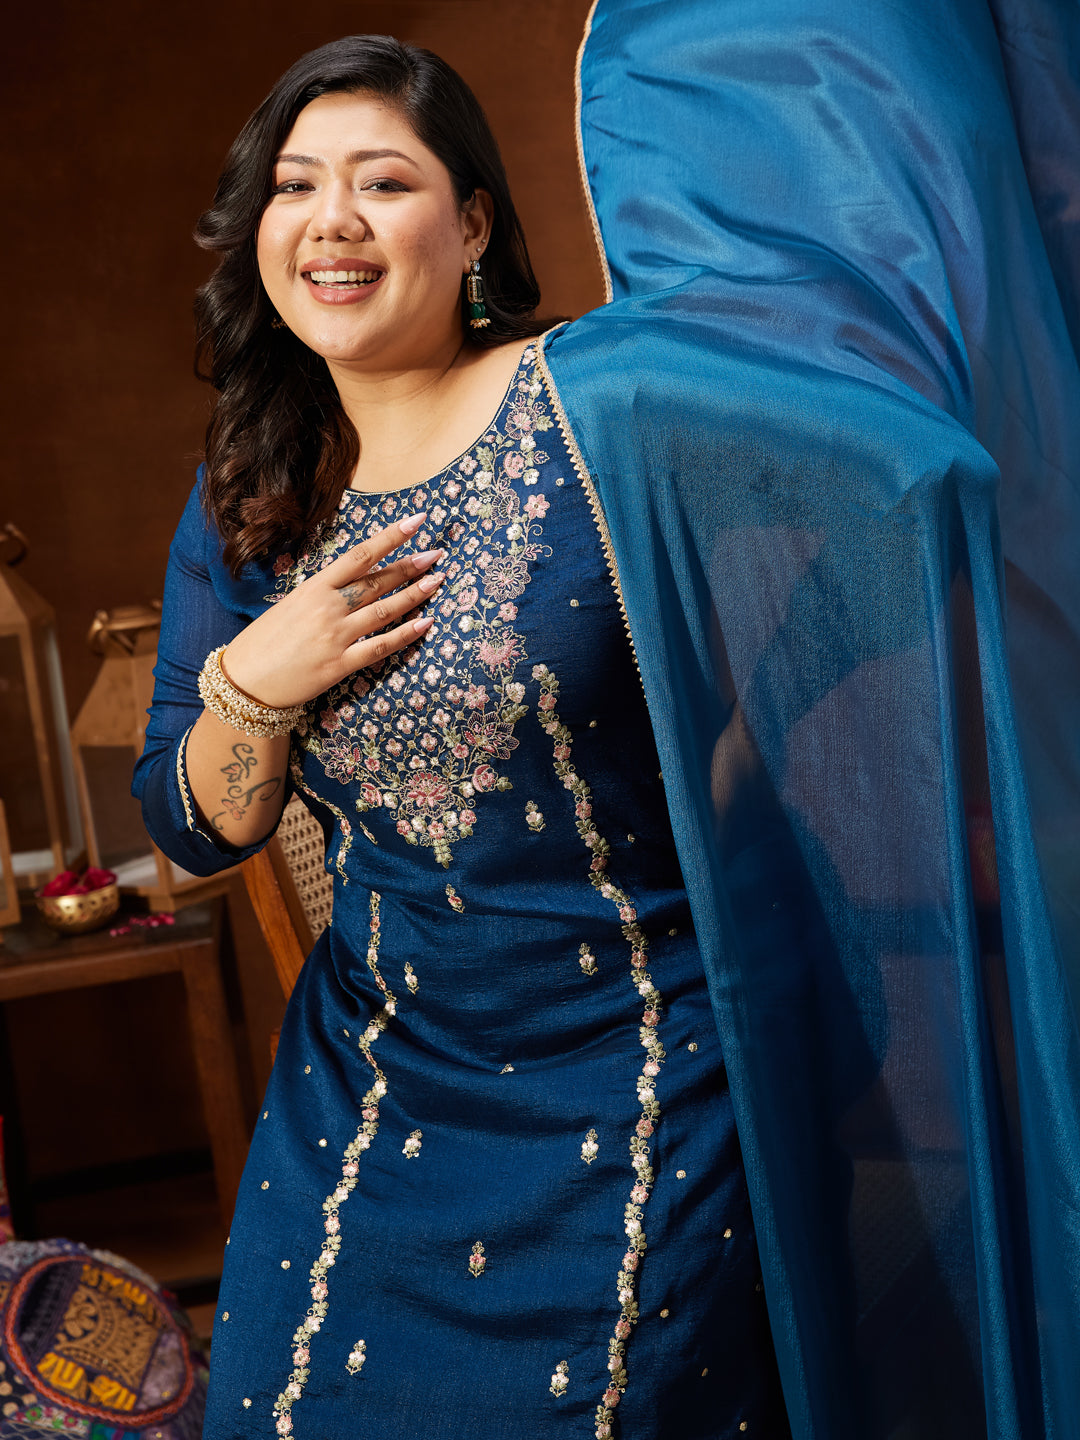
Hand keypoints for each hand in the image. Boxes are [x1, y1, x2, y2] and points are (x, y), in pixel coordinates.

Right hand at [222, 511, 443, 707]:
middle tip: (435, 554)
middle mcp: (327, 608)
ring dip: (414, 595)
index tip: (415, 523)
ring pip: (384, 610)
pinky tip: (425, 623)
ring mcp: (336, 636)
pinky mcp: (340, 664)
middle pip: (377, 581)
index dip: (390, 537)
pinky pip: (380, 646)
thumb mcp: (290, 605)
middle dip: (410, 566)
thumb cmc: (264, 642)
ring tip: (436, 582)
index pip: (359, 555)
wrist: (244, 681)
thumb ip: (322, 594)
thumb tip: (351, 584)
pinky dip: (405, 634)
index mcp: (313, 588)